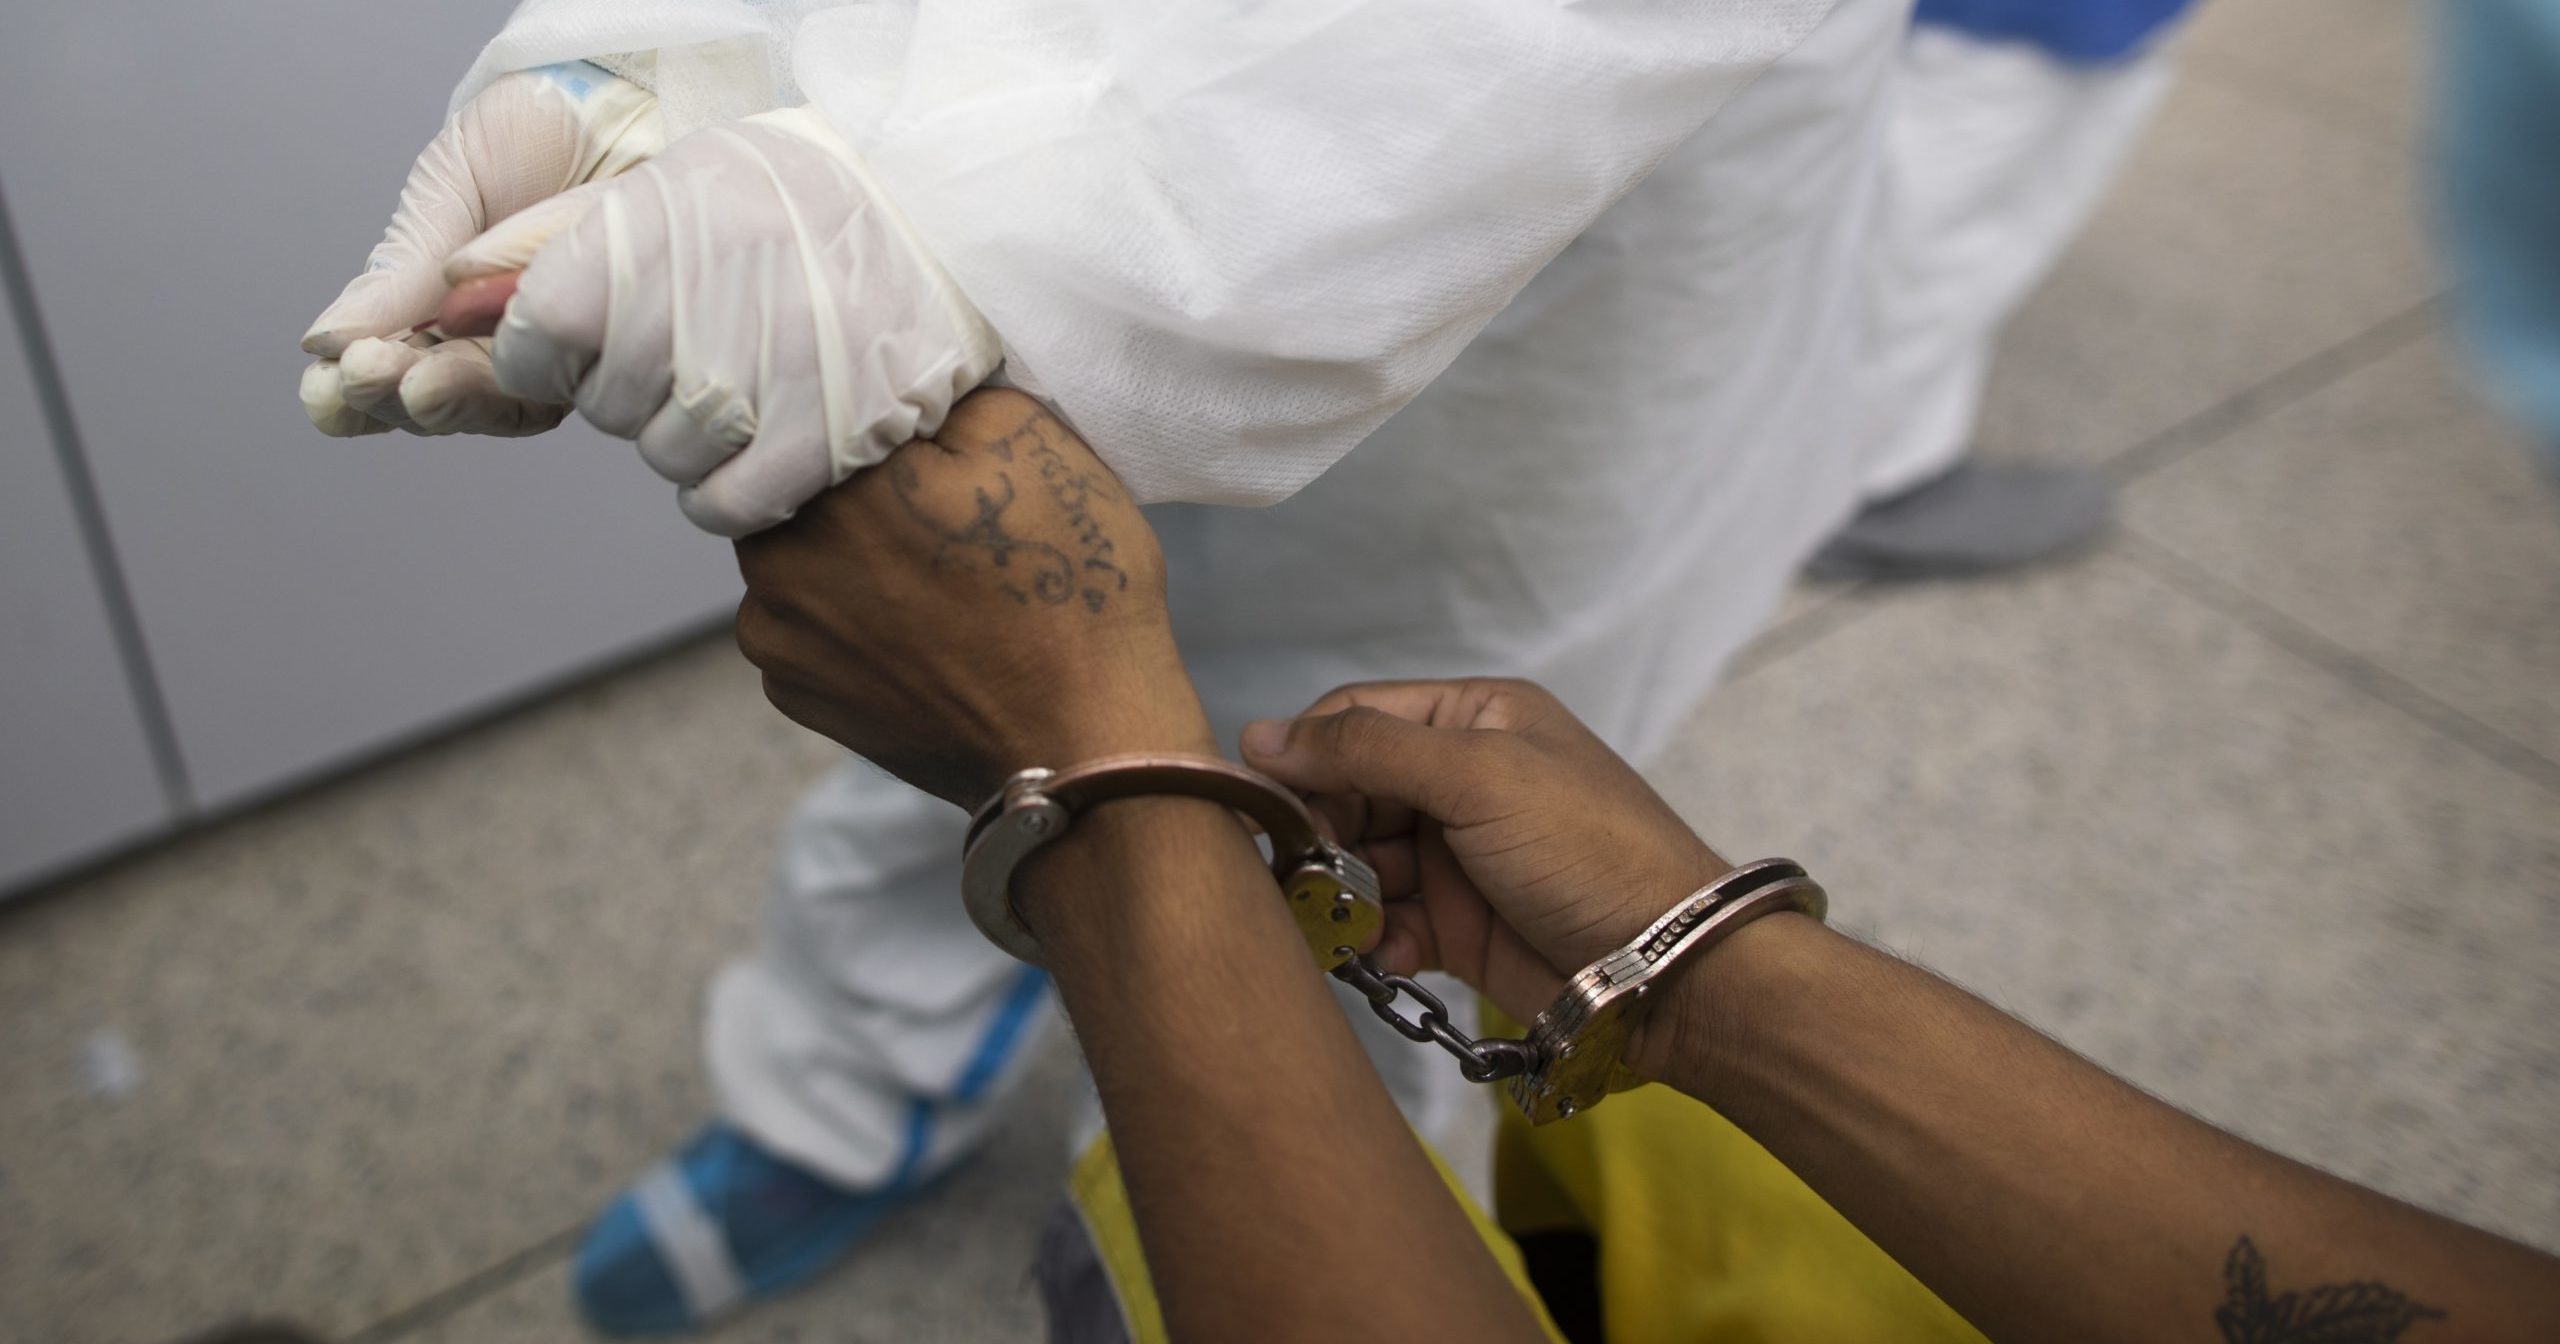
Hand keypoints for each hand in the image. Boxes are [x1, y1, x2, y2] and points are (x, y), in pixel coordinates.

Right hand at [299, 63, 660, 437]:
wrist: (629, 97)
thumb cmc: (540, 135)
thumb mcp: (449, 191)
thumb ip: (398, 270)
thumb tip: (324, 340)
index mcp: (442, 306)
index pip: (389, 373)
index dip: (352, 394)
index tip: (322, 386)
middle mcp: (497, 340)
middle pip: (433, 404)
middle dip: (389, 397)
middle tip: (364, 372)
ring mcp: (553, 350)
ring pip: (491, 409)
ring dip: (442, 403)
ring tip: (410, 383)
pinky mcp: (607, 351)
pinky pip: (554, 386)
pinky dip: (507, 386)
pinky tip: (467, 374)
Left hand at [489, 106, 1003, 536]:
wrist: (939, 222)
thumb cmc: (790, 206)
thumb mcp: (672, 188)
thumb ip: (555, 248)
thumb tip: (434, 310)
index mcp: (651, 229)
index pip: (537, 337)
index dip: (553, 353)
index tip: (594, 340)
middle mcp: (702, 300)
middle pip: (606, 404)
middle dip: (637, 387)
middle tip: (708, 341)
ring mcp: (764, 377)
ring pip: (664, 457)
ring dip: (692, 436)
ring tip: (754, 377)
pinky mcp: (822, 440)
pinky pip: (722, 503)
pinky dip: (732, 488)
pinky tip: (766, 441)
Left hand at [734, 389, 1211, 805]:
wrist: (1086, 747)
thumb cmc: (1071, 587)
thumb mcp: (1034, 440)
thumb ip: (946, 391)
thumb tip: (905, 379)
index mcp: (824, 482)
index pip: (805, 407)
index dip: (858, 409)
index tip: (907, 428)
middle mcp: (773, 560)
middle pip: (794, 487)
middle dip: (850, 488)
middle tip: (933, 506)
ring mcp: (777, 640)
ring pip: (798, 561)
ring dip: (846, 557)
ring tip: (934, 579)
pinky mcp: (798, 698)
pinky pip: (809, 630)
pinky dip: (851, 623)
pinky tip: (922, 633)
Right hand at [1241, 679, 1729, 1025]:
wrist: (1665, 967)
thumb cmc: (1586, 849)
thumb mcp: (1478, 775)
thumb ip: (1367, 751)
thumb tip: (1259, 737)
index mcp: (1475, 717)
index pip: (1357, 717)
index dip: (1305, 755)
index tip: (1265, 803)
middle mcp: (1462, 778)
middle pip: (1348, 793)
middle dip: (1320, 832)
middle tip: (1303, 873)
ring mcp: (1460, 855)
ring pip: (1361, 864)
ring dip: (1342, 893)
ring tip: (1341, 921)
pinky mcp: (1459, 926)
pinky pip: (1389, 923)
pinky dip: (1375, 939)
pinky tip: (1381, 954)